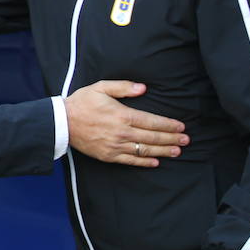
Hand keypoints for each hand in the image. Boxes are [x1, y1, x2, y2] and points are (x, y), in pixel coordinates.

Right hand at [64, 80, 187, 166]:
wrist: (63, 122)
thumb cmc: (82, 102)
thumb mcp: (101, 87)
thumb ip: (123, 87)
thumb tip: (143, 88)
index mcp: (123, 115)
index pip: (152, 121)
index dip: (168, 125)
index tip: (181, 127)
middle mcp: (122, 132)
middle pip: (152, 137)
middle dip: (171, 139)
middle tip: (186, 140)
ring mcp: (115, 146)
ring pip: (145, 150)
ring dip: (163, 151)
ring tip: (177, 151)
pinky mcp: (108, 156)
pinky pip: (130, 161)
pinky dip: (144, 162)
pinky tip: (156, 162)